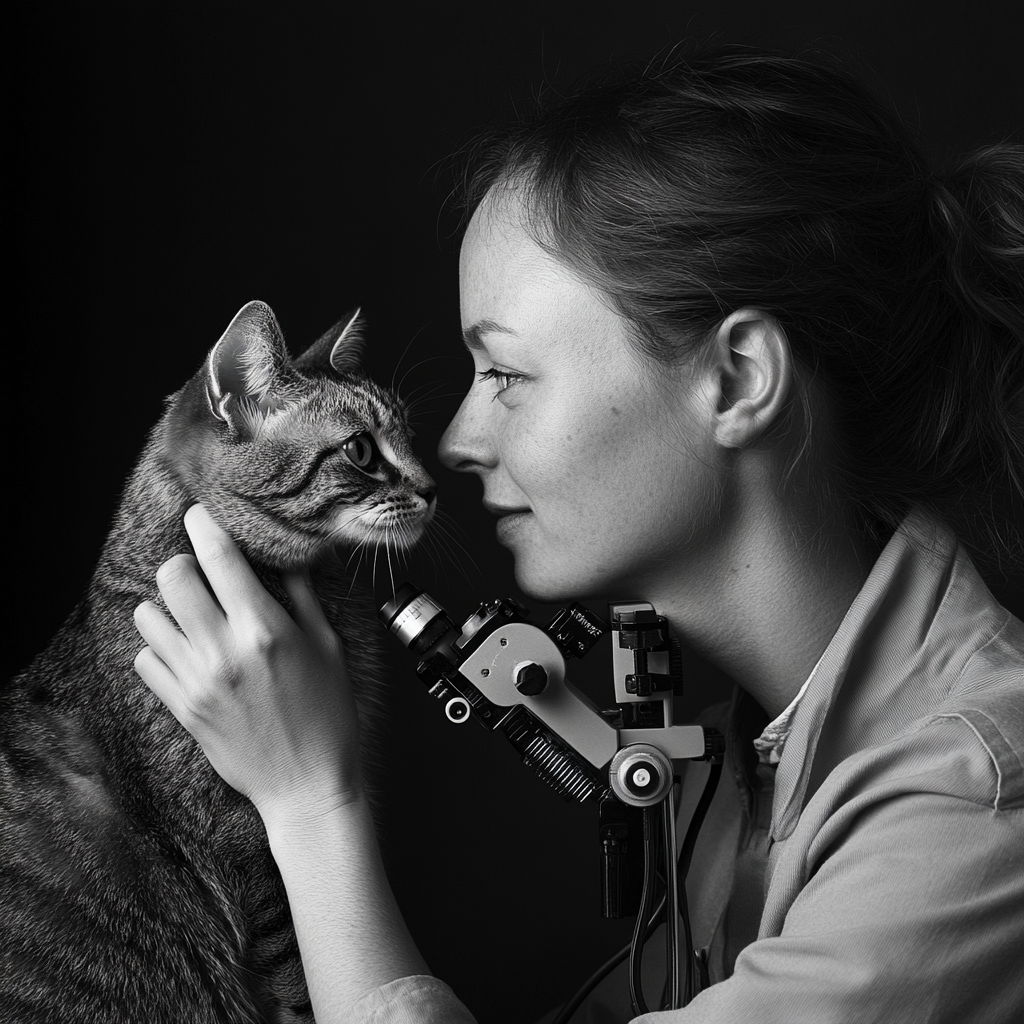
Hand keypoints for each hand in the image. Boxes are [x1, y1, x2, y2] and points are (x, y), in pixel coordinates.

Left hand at [134, 504, 361, 826]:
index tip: (200, 515)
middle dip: (183, 564)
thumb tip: (291, 555)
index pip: (220, 558)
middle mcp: (224, 650)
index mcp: (265, 629)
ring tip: (191, 613)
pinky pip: (145, 660)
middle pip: (172, 577)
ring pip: (148, 617)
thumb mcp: (329, 648)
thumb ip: (304, 597)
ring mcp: (197, 681)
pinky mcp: (182, 708)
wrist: (306, 786)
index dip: (204, 525)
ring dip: (167, 606)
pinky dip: (159, 647)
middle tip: (201, 572)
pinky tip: (186, 651)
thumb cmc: (329, 715)